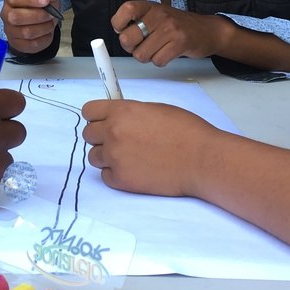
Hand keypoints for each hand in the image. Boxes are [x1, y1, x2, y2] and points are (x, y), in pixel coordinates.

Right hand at [0, 0, 60, 53]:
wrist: (39, 22)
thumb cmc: (39, 7)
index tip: (45, 0)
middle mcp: (7, 14)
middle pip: (17, 17)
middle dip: (38, 15)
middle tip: (51, 14)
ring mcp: (10, 30)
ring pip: (26, 32)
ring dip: (43, 27)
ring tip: (50, 23)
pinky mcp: (16, 43)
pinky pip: (31, 44)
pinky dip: (44, 38)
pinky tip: (46, 32)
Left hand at [82, 99, 219, 195]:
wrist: (201, 160)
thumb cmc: (186, 132)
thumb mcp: (155, 109)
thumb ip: (130, 113)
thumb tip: (118, 117)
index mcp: (121, 111)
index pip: (88, 111)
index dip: (96, 116)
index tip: (103, 121)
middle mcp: (113, 133)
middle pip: (88, 134)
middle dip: (101, 137)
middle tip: (120, 141)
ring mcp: (115, 157)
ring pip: (94, 157)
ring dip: (107, 156)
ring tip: (129, 157)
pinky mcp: (121, 179)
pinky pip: (105, 176)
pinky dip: (116, 174)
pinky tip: (134, 169)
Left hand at [111, 1, 232, 65]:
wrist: (208, 30)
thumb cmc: (178, 25)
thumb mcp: (157, 15)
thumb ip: (138, 21)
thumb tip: (120, 34)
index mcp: (150, 6)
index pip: (126, 9)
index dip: (119, 23)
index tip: (123, 29)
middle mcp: (159, 15)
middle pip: (127, 38)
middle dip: (131, 48)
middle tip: (141, 46)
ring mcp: (170, 29)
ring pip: (141, 54)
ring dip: (147, 57)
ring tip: (158, 49)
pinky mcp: (179, 43)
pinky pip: (157, 61)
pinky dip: (160, 61)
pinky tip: (167, 53)